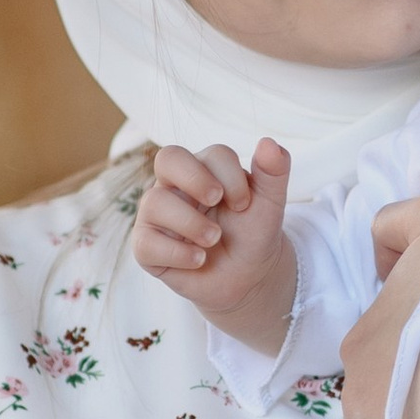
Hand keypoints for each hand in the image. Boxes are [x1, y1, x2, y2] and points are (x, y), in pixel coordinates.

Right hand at [131, 139, 294, 349]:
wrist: (248, 275)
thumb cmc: (252, 232)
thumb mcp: (270, 202)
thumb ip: (274, 171)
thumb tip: (268, 143)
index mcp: (204, 169)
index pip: (211, 155)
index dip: (231, 176)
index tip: (245, 204)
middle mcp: (175, 186)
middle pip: (167, 158)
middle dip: (195, 179)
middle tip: (217, 201)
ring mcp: (156, 215)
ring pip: (154, 202)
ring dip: (190, 223)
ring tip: (213, 239)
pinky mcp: (147, 247)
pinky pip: (145, 243)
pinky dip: (177, 253)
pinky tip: (199, 260)